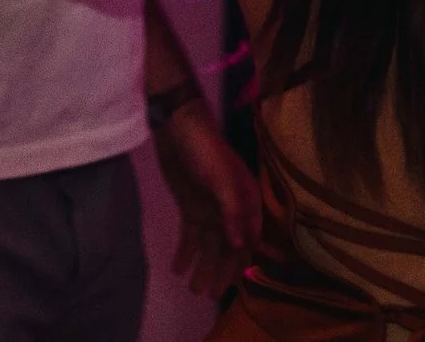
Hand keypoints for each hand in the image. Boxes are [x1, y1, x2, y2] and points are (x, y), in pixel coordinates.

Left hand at [154, 98, 263, 298]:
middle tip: (207, 295)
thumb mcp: (222, 179)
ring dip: (202, 267)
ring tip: (193, 289)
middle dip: (219, 271)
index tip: (233, 287)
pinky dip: (186, 253)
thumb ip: (233, 211)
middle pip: (228, 247)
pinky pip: (190, 236)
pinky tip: (177, 269)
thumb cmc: (205, 151)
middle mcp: (232, 209)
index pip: (248, 239)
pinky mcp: (191, 207)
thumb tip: (241, 245)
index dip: (241, 263)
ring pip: (209, 246)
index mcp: (247, 201)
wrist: (178, 129)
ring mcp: (211, 209)